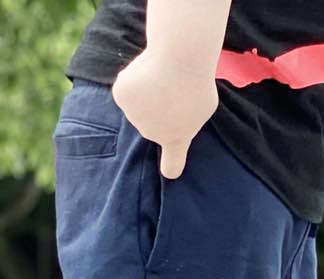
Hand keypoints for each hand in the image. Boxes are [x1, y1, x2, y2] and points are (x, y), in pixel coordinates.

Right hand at [111, 48, 219, 177]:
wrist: (178, 60)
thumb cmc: (197, 83)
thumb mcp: (202, 108)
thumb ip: (186, 117)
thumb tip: (173, 115)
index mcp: (177, 139)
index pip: (173, 163)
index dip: (171, 166)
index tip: (169, 173)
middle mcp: (152, 133)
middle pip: (153, 121)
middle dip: (160, 108)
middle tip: (173, 90)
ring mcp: (134, 116)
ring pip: (138, 104)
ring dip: (146, 92)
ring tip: (161, 79)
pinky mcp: (120, 97)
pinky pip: (126, 89)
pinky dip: (133, 80)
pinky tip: (146, 73)